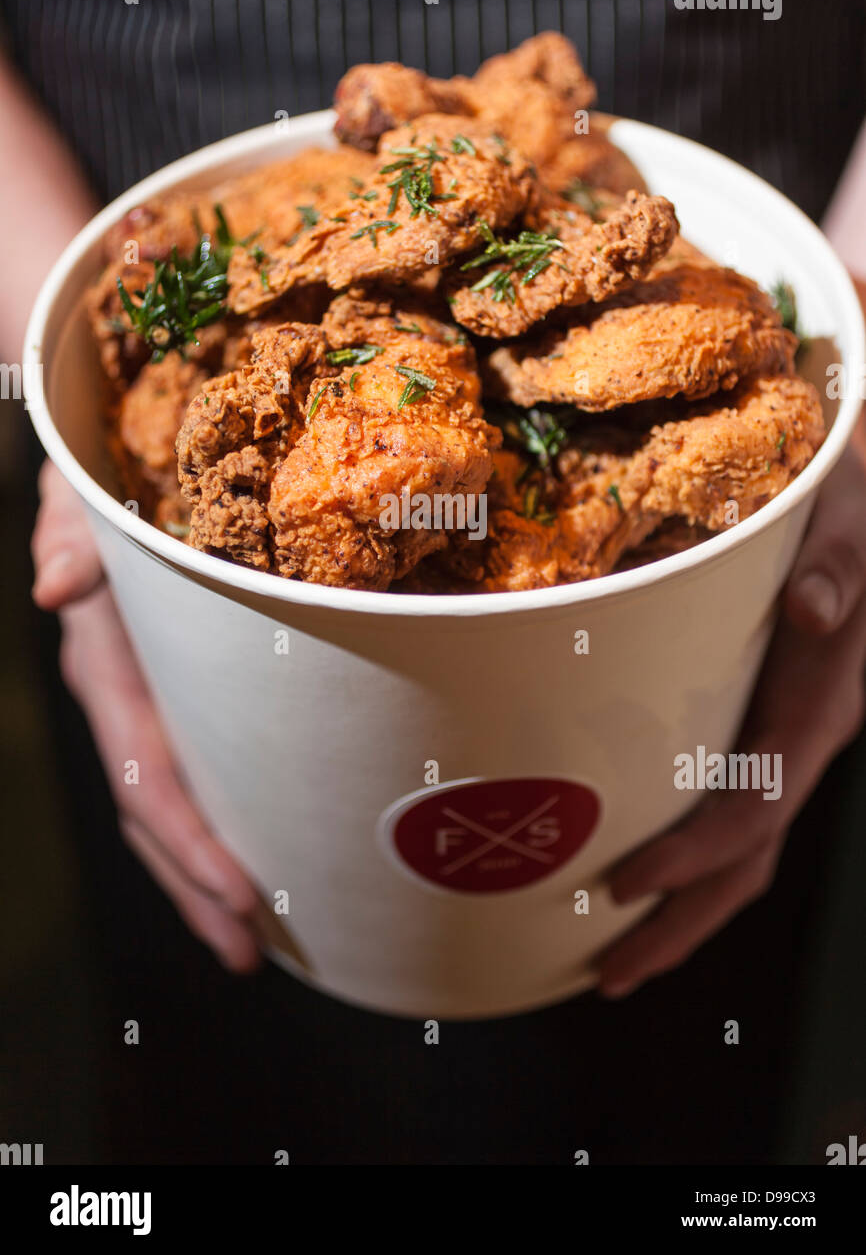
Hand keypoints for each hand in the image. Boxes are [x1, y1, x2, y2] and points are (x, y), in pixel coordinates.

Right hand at [31, 462, 260, 971]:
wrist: (99, 474)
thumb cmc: (98, 485)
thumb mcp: (81, 498)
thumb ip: (70, 536)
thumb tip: (52, 586)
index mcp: (106, 665)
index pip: (146, 772)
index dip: (190, 839)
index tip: (242, 894)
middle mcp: (123, 699)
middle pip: (155, 815)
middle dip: (197, 888)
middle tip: (251, 953)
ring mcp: (146, 704)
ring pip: (168, 809)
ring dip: (203, 876)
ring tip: (252, 939)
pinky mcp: (171, 697)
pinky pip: (187, 774)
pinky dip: (213, 826)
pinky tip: (252, 860)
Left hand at [597, 442, 865, 997]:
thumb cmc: (857, 506)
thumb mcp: (854, 521)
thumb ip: (843, 565)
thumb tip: (813, 608)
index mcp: (821, 709)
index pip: (759, 808)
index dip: (696, 853)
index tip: (627, 881)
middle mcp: (802, 739)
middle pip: (748, 860)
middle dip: (683, 924)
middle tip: (609, 976)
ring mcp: (784, 739)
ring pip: (742, 849)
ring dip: (682, 908)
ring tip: (612, 952)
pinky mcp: (764, 723)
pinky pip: (731, 809)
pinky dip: (688, 856)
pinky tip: (639, 865)